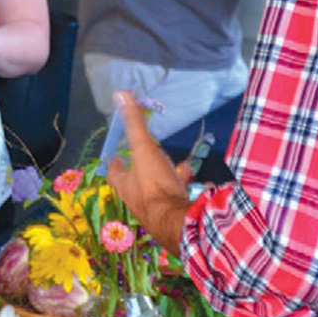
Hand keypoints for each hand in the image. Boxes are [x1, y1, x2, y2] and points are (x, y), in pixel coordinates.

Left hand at [106, 91, 192, 253]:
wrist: (177, 222)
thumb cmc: (154, 185)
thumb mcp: (144, 148)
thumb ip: (134, 123)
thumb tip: (120, 93)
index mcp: (125, 185)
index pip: (115, 172)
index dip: (116, 163)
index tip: (117, 156)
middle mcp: (137, 200)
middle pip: (138, 182)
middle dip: (147, 169)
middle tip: (154, 157)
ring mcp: (156, 210)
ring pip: (160, 191)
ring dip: (169, 178)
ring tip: (184, 168)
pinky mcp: (175, 216)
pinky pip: (179, 199)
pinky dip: (187, 190)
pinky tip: (202, 185)